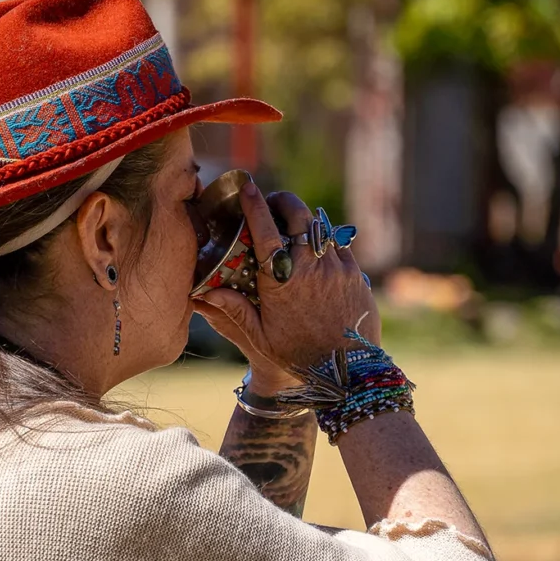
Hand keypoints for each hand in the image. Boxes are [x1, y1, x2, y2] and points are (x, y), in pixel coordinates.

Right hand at [192, 183, 379, 381]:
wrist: (349, 372)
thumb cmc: (298, 355)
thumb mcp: (260, 337)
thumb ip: (233, 310)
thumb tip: (203, 292)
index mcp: (281, 282)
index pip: (265, 231)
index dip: (255, 205)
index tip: (248, 188)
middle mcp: (310, 269)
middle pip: (298, 215)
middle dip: (284, 201)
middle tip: (273, 202)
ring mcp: (337, 268)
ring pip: (321, 226)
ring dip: (305, 219)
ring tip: (294, 223)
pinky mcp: (356, 274)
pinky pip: (339, 244)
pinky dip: (325, 239)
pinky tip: (317, 248)